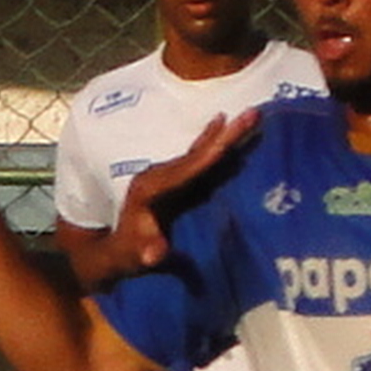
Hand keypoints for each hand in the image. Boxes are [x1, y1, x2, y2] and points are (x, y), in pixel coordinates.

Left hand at [108, 108, 259, 274]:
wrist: (118, 249)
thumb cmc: (129, 254)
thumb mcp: (136, 257)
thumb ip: (147, 253)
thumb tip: (155, 254)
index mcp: (149, 191)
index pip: (184, 171)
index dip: (206, 157)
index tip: (225, 143)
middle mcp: (157, 176)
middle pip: (197, 154)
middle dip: (225, 135)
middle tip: (252, 113)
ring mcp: (166, 175)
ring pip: (200, 152)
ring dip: (225, 133)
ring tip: (250, 114)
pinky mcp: (174, 179)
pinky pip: (199, 159)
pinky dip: (215, 143)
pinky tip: (225, 125)